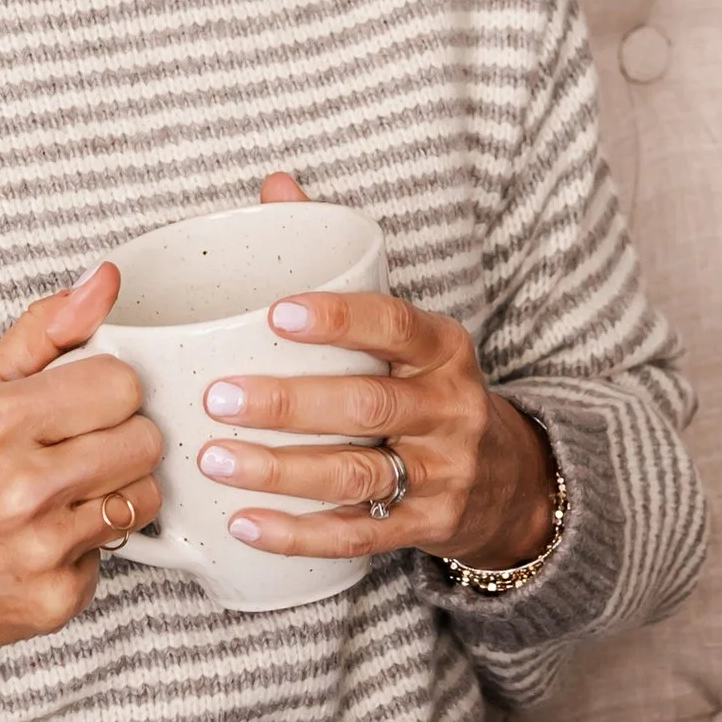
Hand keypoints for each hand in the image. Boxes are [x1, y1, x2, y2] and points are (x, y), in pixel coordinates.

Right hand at [0, 265, 165, 677]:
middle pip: (145, 440)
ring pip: (144, 497)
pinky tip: (46, 537)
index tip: (79, 403)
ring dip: (115, 490)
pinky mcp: (57, 599)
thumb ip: (42, 331)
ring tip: (65, 491)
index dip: (106, 390)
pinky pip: (118, 553)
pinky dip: (89, 544)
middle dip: (118, 437)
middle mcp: (21, 487)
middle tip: (75, 448)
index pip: (123, 383)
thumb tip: (105, 281)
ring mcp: (41, 548)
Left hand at [193, 173, 558, 569]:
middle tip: (218, 398)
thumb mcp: (406, 328)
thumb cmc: (426, 387)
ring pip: (359, 475)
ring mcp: (441, 474)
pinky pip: (358, 534)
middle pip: (367, 406)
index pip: (396, 326)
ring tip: (215, 460)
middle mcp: (449, 410)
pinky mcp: (426, 527)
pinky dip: (298, 533)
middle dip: (288, 404)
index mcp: (443, 349)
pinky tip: (244, 523)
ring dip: (281, 471)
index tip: (276, 312)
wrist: (506, 478)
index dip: (339, 320)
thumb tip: (277, 187)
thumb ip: (341, 263)